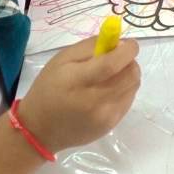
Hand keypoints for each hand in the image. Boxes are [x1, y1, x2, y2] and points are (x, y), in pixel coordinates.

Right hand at [18, 36, 142, 152]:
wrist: (40, 130)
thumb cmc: (48, 88)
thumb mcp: (62, 59)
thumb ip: (90, 46)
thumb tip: (118, 42)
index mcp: (78, 81)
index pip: (112, 64)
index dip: (127, 50)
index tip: (129, 43)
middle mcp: (95, 101)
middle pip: (130, 76)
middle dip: (130, 61)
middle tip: (118, 58)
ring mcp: (105, 117)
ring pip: (133, 86)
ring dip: (128, 75)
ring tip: (110, 76)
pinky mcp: (111, 126)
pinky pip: (129, 100)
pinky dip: (124, 90)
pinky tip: (107, 91)